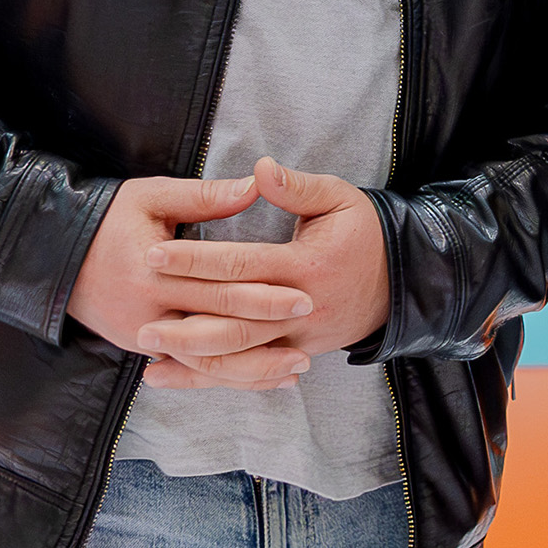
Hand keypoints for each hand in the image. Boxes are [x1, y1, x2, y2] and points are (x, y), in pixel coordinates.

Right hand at [66, 173, 307, 361]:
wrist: (50, 256)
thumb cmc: (107, 218)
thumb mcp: (151, 197)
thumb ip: (205, 196)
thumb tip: (256, 184)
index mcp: (153, 270)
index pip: (219, 287)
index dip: (263, 294)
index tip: (304, 294)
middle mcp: (148, 311)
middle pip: (218, 329)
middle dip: (268, 333)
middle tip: (311, 331)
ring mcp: (143, 336)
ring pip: (207, 363)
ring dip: (254, 369)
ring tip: (298, 368)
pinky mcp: (140, 348)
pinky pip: (191, 369)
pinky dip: (227, 376)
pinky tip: (263, 378)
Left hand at [134, 158, 391, 390]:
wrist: (404, 282)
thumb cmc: (365, 234)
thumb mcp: (340, 199)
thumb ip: (298, 187)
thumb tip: (260, 170)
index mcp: (306, 265)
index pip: (242, 265)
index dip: (196, 261)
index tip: (154, 254)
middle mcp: (301, 307)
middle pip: (236, 323)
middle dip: (186, 325)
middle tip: (142, 323)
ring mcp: (300, 337)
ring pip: (241, 355)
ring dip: (194, 358)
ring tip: (151, 353)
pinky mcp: (297, 352)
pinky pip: (250, 369)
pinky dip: (212, 377)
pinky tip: (174, 376)